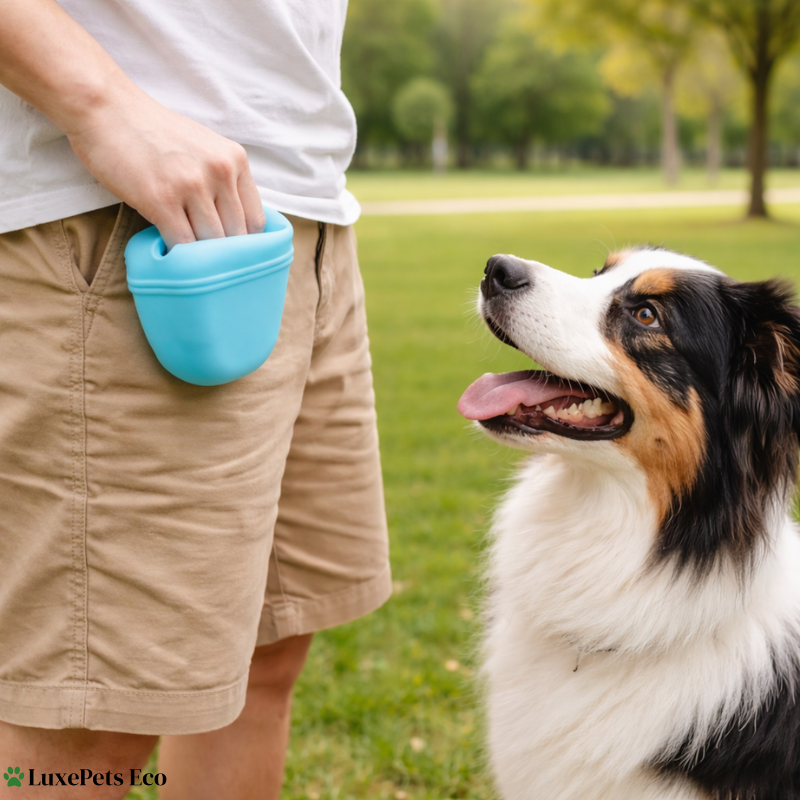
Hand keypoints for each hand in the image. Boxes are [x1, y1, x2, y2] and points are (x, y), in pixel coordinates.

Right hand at [0, 0, 265, 249]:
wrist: (104, 107)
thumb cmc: (152, 133)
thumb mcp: (204, 149)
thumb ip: (224, 182)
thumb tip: (236, 231)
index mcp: (236, 160)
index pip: (256, 222)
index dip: (245, 246)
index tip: (230, 256)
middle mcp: (220, 171)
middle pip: (236, 237)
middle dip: (222, 256)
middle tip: (208, 267)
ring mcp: (191, 185)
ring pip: (211, 244)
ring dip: (199, 259)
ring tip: (188, 263)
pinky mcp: (161, 199)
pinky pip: (182, 245)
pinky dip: (178, 258)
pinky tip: (169, 256)